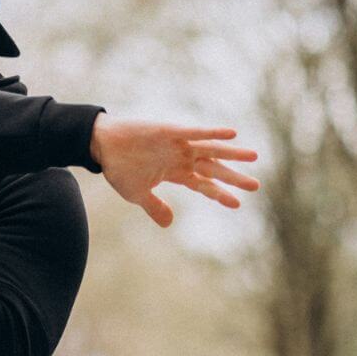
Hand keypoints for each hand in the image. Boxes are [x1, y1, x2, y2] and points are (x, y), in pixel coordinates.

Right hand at [88, 113, 259, 227]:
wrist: (102, 145)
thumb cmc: (119, 168)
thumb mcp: (138, 194)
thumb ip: (155, 207)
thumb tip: (169, 224)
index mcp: (175, 172)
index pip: (203, 184)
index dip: (219, 193)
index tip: (238, 204)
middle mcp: (181, 157)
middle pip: (213, 168)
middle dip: (233, 177)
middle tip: (255, 186)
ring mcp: (178, 144)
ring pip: (210, 149)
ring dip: (232, 153)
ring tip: (253, 156)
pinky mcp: (170, 131)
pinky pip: (195, 132)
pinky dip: (212, 133)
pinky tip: (231, 134)